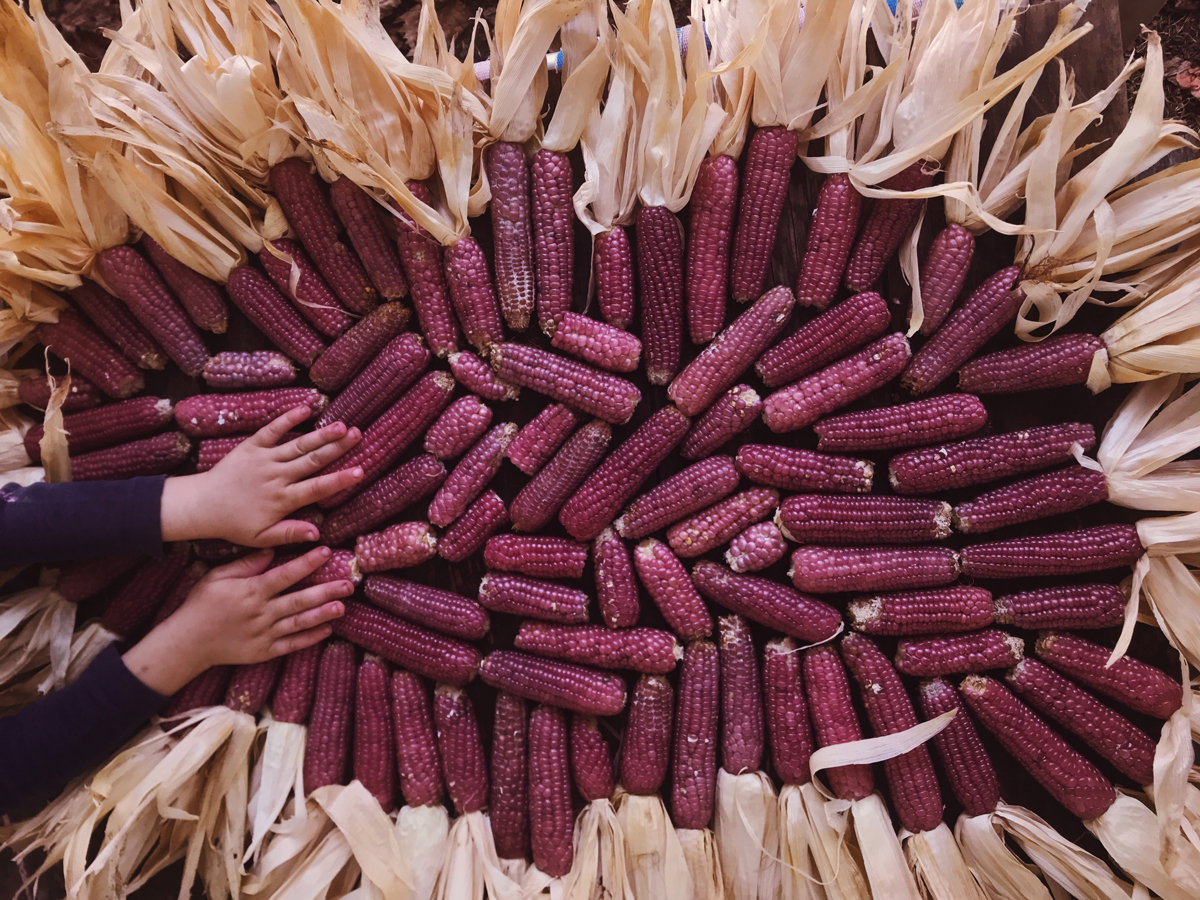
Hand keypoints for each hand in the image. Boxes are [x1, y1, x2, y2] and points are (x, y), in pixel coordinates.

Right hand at [123, 547, 350, 695]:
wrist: (188, 642)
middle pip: (299, 599)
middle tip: (349, 583)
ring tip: (343, 606)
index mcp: (251, 591)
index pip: (285, 574)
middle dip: (326, 590)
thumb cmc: (202, 604)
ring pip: (299, 622)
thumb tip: (272, 548)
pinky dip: (310, 638)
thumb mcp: (219, 577)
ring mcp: (264, 634)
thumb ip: (247, 564)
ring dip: (323, 614)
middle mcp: (261, 612)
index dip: (307, 563)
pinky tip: (327, 630)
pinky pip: (292, 644)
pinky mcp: (264, 652)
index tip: (326, 551)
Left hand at [161, 406, 363, 546]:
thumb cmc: (234, 524)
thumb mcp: (261, 538)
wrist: (201, 505)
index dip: (340, 480)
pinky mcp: (251, 447)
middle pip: (312, 460)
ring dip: (320, 434)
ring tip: (341, 425)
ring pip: (298, 445)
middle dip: (337, 448)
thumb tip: (317, 534)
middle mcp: (277, 477)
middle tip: (358, 435)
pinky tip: (305, 409)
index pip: (317, 488)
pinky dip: (287, 419)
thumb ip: (289, 534)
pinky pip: (272, 430)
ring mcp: (264, 460)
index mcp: (282, 500)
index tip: (360, 471)